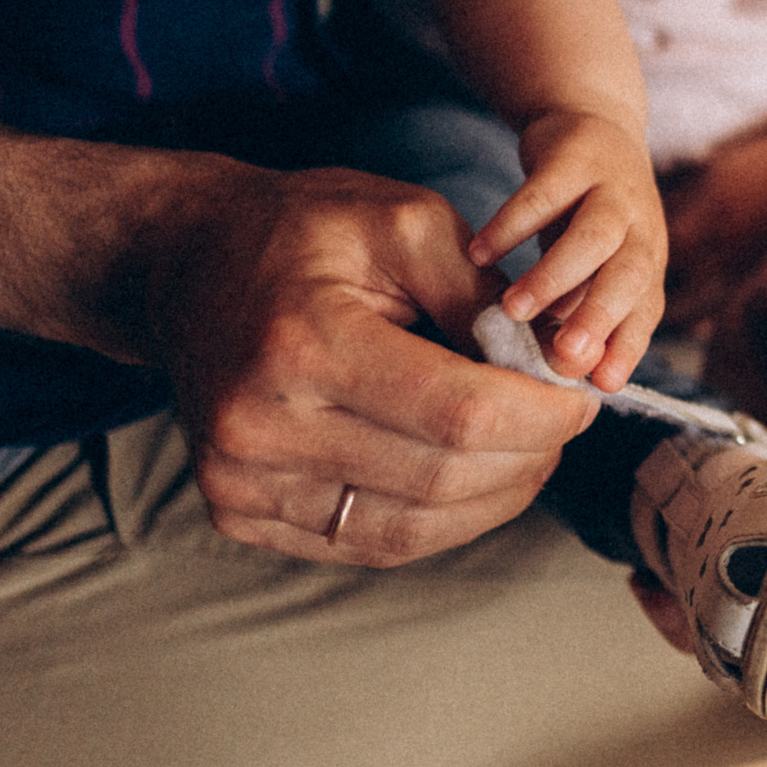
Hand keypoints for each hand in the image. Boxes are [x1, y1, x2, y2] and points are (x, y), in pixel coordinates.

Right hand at [149, 165, 600, 567]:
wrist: (185, 263)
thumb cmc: (307, 232)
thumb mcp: (407, 224)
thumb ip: (487, 297)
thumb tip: (558, 365)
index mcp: (304, 345)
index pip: (460, 414)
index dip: (542, 414)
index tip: (581, 395)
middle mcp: (260, 428)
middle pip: (444, 477)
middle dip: (530, 452)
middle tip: (563, 418)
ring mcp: (241, 483)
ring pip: (416, 527)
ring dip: (496, 493)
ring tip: (528, 444)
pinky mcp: (240, 515)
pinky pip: (373, 542)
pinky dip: (443, 516)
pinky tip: (473, 472)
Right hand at [472, 109, 666, 390]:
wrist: (589, 127)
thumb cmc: (583, 218)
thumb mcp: (587, 268)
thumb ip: (572, 314)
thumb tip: (554, 372)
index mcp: (644, 263)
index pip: (645, 311)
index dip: (628, 347)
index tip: (603, 386)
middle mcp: (639, 227)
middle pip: (630, 275)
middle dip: (600, 318)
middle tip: (564, 355)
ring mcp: (612, 188)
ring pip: (594, 235)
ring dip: (554, 275)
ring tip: (512, 309)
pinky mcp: (577, 154)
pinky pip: (545, 191)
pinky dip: (512, 223)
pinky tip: (480, 254)